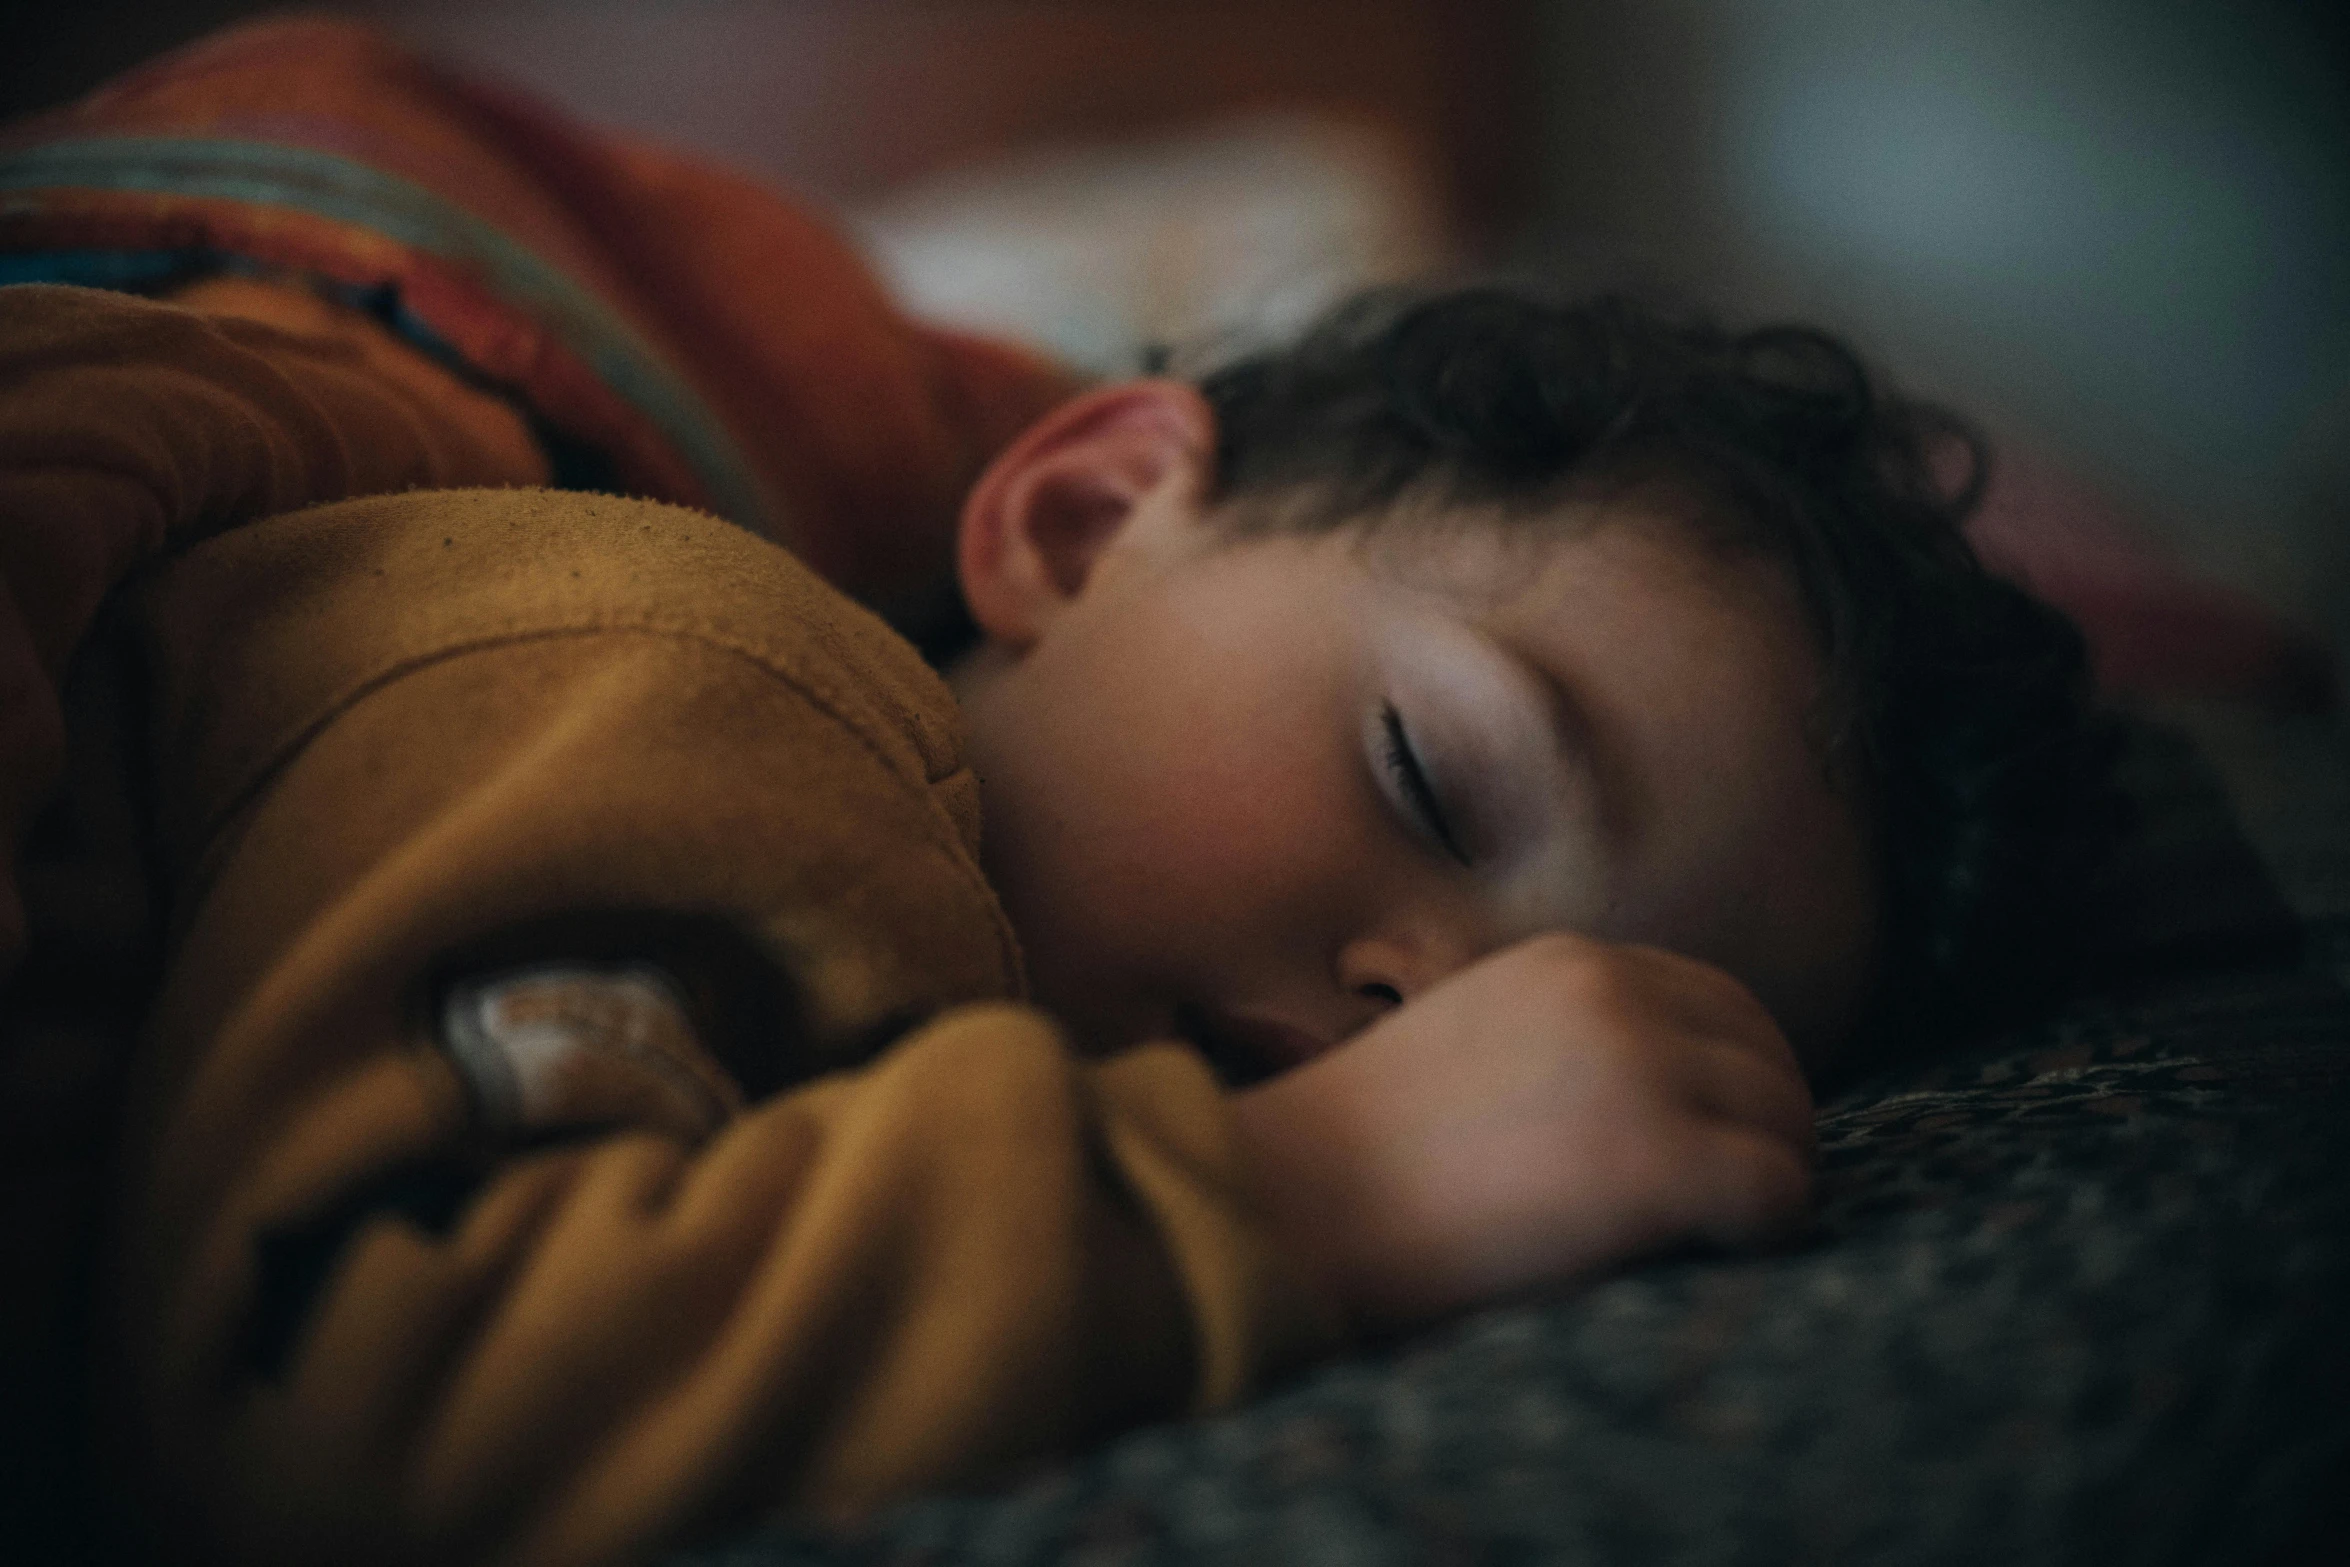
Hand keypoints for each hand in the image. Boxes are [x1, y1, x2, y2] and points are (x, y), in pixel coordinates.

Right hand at [1227, 931, 1813, 1331]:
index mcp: (1567, 963)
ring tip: (1711, 1237)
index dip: (1729, 1079)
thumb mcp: (1466, 1042)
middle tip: (1728, 1204)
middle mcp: (1616, 993)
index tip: (1708, 1142)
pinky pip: (1779, 1191)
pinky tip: (1705, 1255)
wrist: (1289, 1204)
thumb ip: (1562, 1043)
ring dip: (1768, 1179)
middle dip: (1765, 1128)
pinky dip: (1765, 1230)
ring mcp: (1642, 1070)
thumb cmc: (1358, 1156)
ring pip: (1788, 1120)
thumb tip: (1658, 1101)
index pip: (1718, 1004)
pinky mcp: (1657, 1158)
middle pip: (1768, 1056)